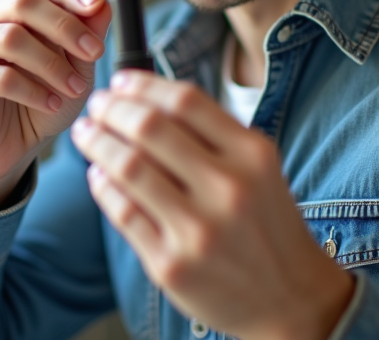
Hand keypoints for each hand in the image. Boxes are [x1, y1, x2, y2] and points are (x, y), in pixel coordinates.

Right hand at [0, 0, 111, 213]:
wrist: (11, 146)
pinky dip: (33, 91)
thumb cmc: (44, 97)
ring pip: (11, 38)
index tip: (97, 5)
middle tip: (95, 52)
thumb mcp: (76, 65)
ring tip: (75, 88)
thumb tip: (102, 4)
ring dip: (51, 65)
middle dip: (65, 26)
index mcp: (13, 2)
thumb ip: (88, 33)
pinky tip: (51, 104)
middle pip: (24, 2)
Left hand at [71, 72, 353, 339]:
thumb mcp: (259, 168)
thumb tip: (145, 98)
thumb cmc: (267, 223)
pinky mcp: (171, 266)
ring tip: (87, 134)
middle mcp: (228, 189)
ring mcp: (198, 230)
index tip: (120, 81)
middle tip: (96, 105)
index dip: (143, 84)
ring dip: (97, 143)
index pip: (185, 100)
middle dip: (112, 109)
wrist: (291, 298)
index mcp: (252, 155)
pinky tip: (98, 174)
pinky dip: (103, 186)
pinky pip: (122, 213)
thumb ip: (213, 133)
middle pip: (149, 129)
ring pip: (128, 168)